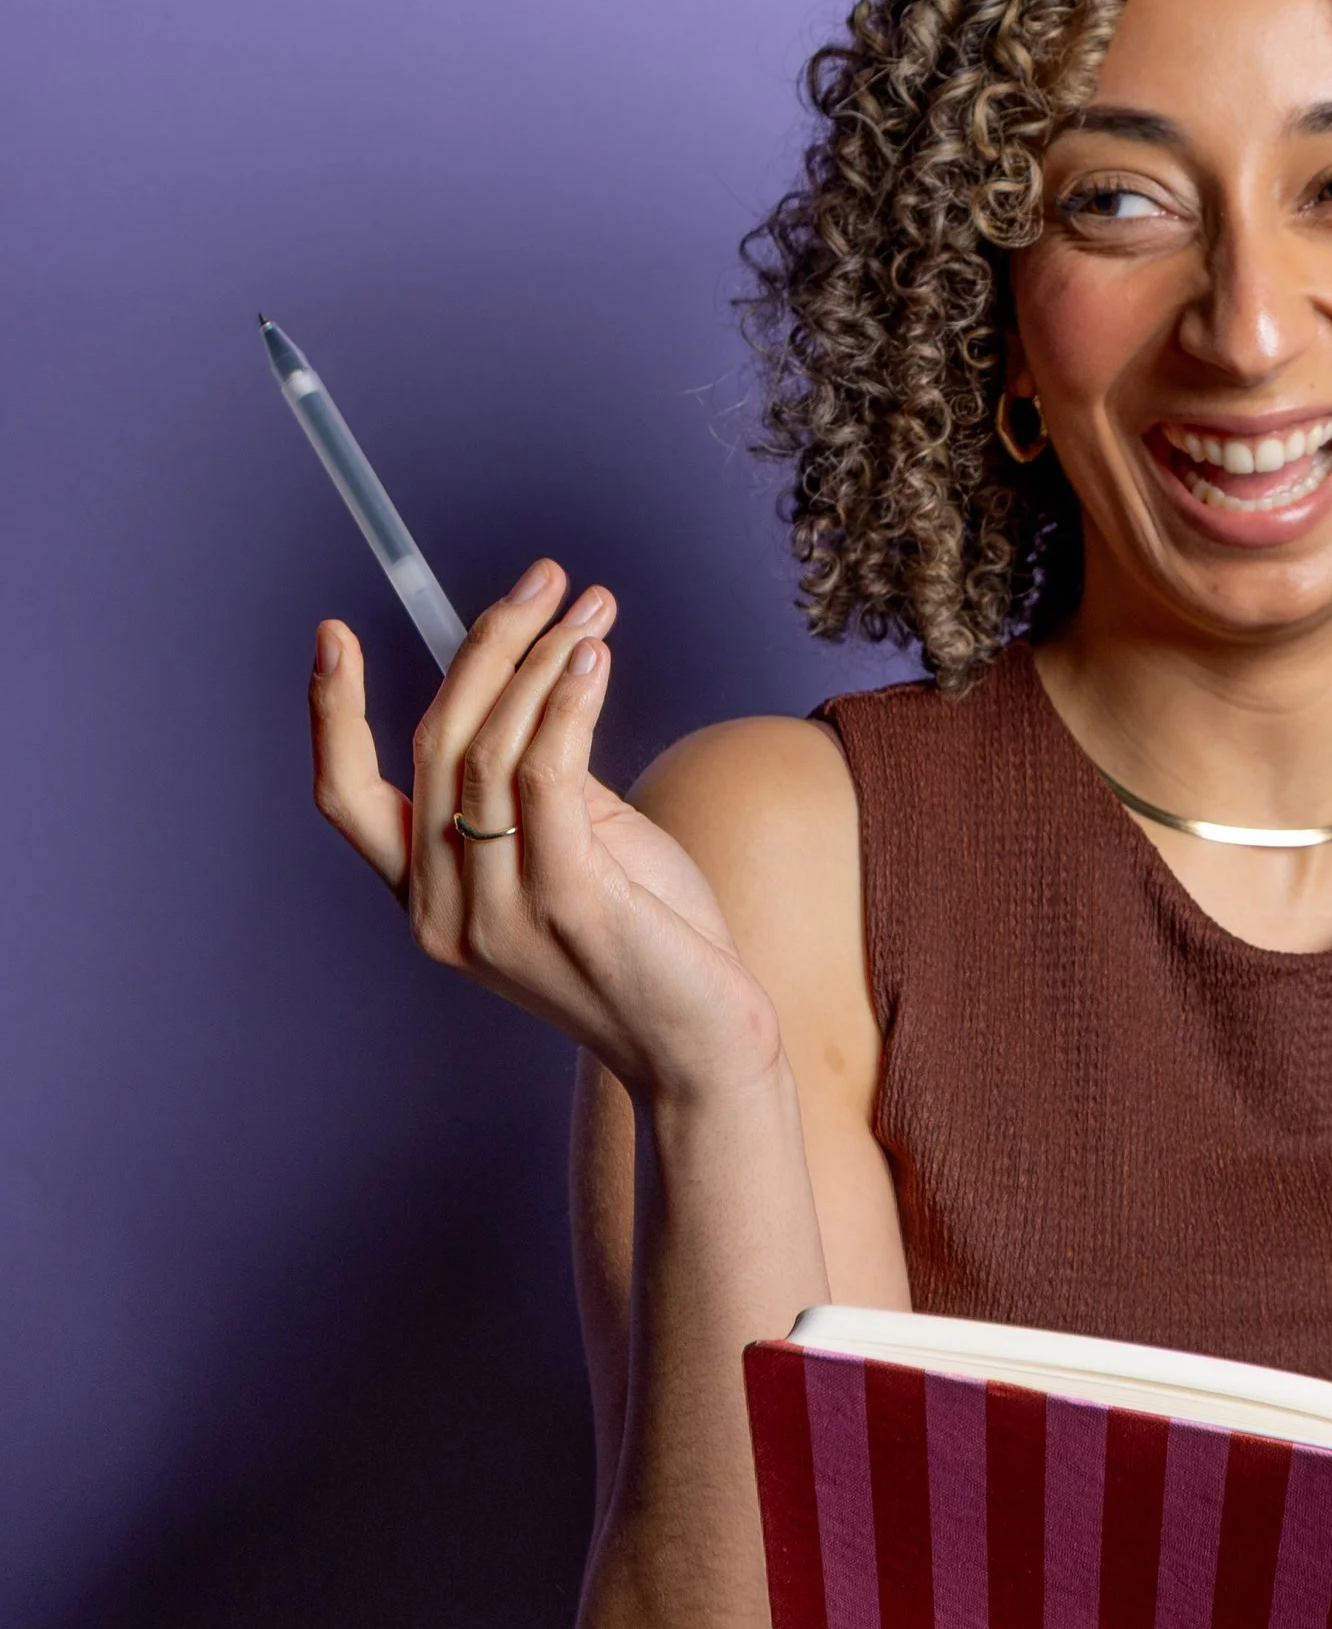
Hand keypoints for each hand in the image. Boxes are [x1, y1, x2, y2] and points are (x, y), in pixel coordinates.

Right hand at [308, 560, 783, 1105]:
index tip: (334, 632)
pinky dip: (567, 704)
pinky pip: (547, 776)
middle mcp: (442, 912)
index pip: (346, 798)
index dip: (330, 713)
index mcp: (426, 899)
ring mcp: (498, 915)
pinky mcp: (567, 905)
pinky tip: (593, 659)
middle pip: (432, 743)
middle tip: (541, 581)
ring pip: (489, 749)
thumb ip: (531, 783)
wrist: (703, 1047)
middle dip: (485, 645)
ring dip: (542, 661)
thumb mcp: (572, 851)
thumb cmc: (647, 944)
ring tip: (590, 609)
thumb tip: (530, 677)